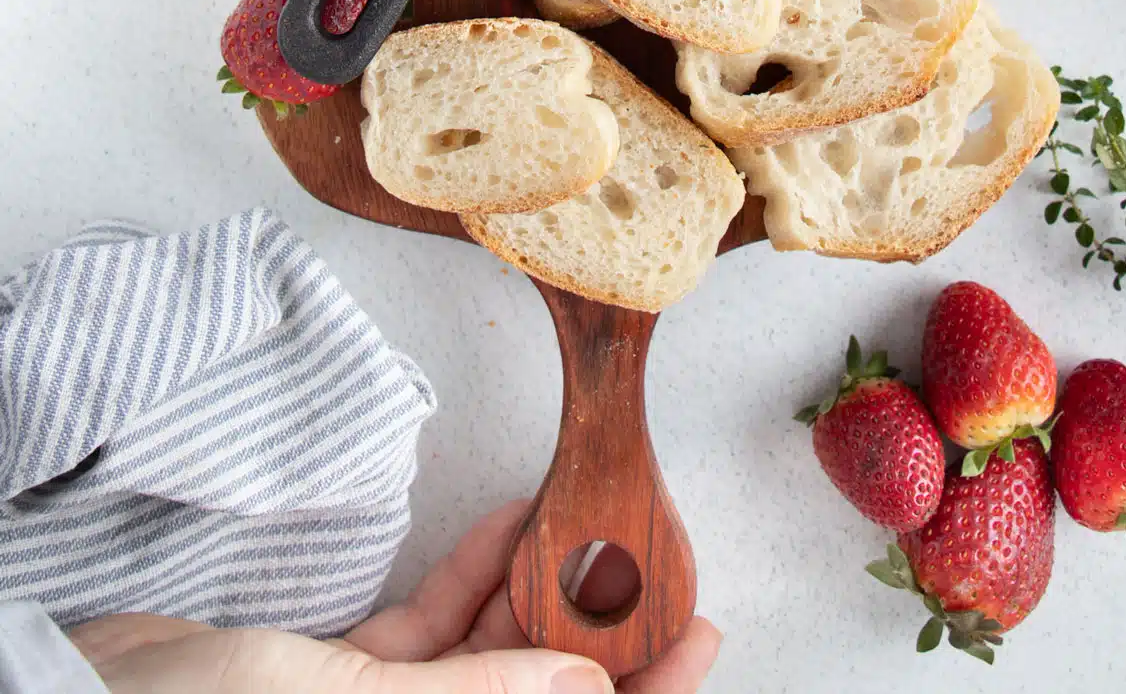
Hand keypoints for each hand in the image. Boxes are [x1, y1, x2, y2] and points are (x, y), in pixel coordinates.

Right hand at [70, 501, 722, 693]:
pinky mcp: (344, 679)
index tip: (706, 641)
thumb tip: (582, 683)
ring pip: (488, 656)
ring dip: (534, 591)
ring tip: (582, 526)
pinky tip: (504, 524)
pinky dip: (468, 576)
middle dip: (594, 630)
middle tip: (648, 564)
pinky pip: (431, 631)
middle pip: (538, 692)